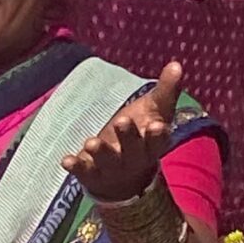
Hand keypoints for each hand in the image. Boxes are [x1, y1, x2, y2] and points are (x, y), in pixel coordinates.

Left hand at [64, 62, 182, 204]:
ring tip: (91, 142)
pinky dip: (77, 167)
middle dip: (128, 137)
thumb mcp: (155, 112)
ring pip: (108, 161)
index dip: (157, 135)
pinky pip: (85, 172)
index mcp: (152, 144)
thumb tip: (176, 64)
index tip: (157, 125)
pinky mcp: (93, 174)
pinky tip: (67, 160)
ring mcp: (113, 169)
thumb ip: (166, 90)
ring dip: (101, 152)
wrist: (127, 178)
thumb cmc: (142, 135)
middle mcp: (134, 159)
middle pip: (133, 149)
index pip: (158, 141)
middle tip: (122, 121)